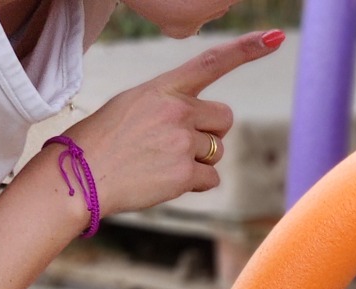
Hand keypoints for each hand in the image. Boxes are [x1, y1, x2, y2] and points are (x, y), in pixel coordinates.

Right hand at [61, 31, 282, 217]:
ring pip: (217, 151)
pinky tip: (165, 179)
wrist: (81, 173)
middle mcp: (177, 110)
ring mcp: (182, 141)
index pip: (211, 62)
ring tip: (162, 161)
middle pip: (225, 118)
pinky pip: (211, 179)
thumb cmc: (105, 140)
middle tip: (178, 143)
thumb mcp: (133, 104)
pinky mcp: (185, 173)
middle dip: (211, 132)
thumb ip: (170, 104)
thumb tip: (203, 123)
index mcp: (162, 87)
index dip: (246, 50)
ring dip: (199, 160)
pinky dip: (195, 184)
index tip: (275, 37)